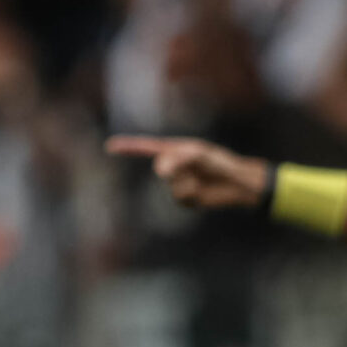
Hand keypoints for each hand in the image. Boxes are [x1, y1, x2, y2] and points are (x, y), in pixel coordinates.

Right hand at [105, 135, 271, 209]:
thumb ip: (177, 158)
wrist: (237, 183)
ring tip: (201, 181)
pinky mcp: (185, 200)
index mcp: (175, 150)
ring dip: (187, 183)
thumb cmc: (220, 163)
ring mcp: (178, 183)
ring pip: (171, 186)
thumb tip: (158, 170)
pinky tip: (202, 192)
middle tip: (190, 167)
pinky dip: (192, 195)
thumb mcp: (199, 155)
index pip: (147, 148)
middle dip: (174, 169)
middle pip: (161, 169)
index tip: (110, 146)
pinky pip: (180, 199)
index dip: (128, 147)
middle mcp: (175, 166)